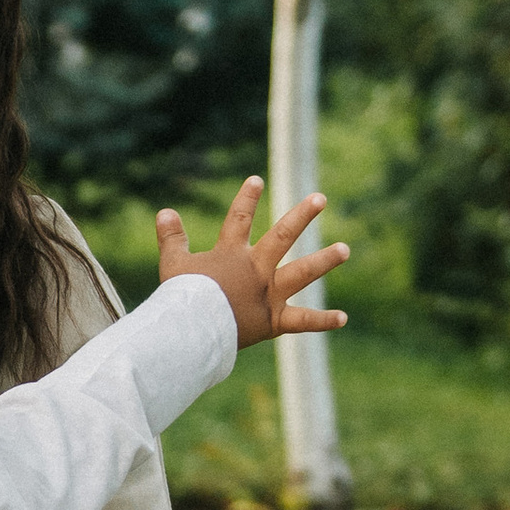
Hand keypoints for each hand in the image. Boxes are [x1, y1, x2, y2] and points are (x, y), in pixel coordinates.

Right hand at [154, 177, 349, 345]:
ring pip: (301, 272)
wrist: (192, 329)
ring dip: (324, 260)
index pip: (239, 219)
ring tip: (344, 249)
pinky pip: (302, 321)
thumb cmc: (180, 298)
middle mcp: (256, 269)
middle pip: (282, 236)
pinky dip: (322, 321)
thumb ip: (172, 237)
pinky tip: (343, 318)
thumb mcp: (173, 263)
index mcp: (231, 254)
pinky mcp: (274, 321)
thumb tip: (165, 211)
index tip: (256, 180)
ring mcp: (268, 293)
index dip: (247, 198)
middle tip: (320, 198)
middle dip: (302, 216)